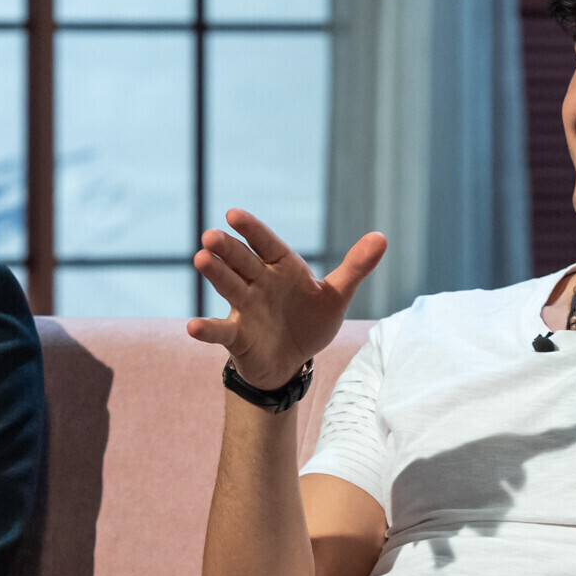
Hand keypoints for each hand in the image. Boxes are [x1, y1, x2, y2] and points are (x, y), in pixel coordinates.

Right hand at [188, 209, 386, 389]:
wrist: (293, 360)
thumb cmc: (309, 321)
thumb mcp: (335, 296)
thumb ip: (354, 268)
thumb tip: (382, 237)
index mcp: (282, 268)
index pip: (266, 244)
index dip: (251, 229)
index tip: (234, 214)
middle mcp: (259, 283)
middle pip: (242, 261)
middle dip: (228, 249)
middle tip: (210, 236)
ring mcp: (246, 308)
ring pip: (229, 287)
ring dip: (215, 275)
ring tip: (200, 260)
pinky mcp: (237, 336)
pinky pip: (221, 331)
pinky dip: (206, 329)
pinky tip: (193, 327)